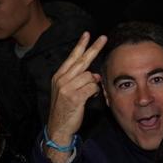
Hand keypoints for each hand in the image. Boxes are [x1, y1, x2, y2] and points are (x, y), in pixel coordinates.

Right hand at [46, 32, 106, 162]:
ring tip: (87, 94)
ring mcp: (67, 87)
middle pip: (82, 60)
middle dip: (94, 48)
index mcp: (59, 76)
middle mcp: (61, 79)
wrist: (58, 127)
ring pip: (89, 76)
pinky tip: (89, 97)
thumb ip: (79, 80)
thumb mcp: (67, 91)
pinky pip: (92, 87)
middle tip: (104, 37)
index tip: (87, 34)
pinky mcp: (75, 97)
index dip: (81, 45)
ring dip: (93, 84)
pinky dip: (94, 92)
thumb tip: (94, 74)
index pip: (72, 57)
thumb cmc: (65, 109)